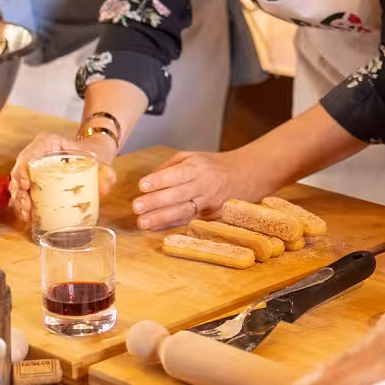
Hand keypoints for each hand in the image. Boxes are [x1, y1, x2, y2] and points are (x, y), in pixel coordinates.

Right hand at [10, 131, 120, 226]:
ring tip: (26, 215)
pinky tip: (26, 216)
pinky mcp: (32, 178)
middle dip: (19, 191)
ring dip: (18, 200)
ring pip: (17, 182)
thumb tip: (106, 189)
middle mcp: (36, 153)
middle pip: (19, 171)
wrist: (92, 157)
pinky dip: (21, 203)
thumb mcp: (101, 162)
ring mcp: (32, 166)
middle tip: (26, 207)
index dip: (22, 170)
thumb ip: (106, 173)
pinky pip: (21, 190)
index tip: (26, 185)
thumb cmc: (93, 156)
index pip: (29, 154)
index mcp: (48, 143)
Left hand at [133, 149, 274, 230]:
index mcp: (199, 167)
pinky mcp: (212, 217)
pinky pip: (190, 221)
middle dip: (156, 201)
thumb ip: (170, 166)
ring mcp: (209, 202)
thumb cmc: (214, 165)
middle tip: (136, 207)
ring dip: (161, 218)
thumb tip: (149, 179)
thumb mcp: (193, 156)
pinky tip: (157, 227)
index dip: (159, 180)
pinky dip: (172, 225)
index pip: (177, 173)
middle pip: (178, 194)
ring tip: (143, 222)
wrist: (247, 175)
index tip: (142, 185)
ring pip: (183, 211)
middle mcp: (204, 185)